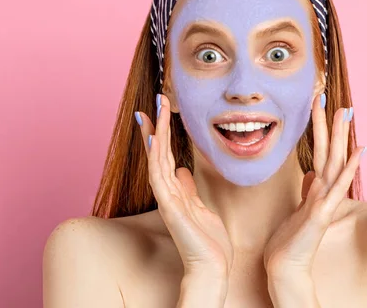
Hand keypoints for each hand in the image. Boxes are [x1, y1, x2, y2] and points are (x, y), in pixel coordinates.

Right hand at [135, 94, 233, 277]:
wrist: (211, 267)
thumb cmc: (208, 241)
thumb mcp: (201, 207)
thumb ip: (188, 188)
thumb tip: (182, 170)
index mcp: (176, 190)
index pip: (166, 155)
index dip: (163, 132)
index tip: (161, 111)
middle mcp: (167, 192)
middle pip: (158, 153)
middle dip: (157, 125)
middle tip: (157, 100)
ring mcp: (167, 199)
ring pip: (156, 160)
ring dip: (155, 134)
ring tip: (155, 110)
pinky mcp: (170, 208)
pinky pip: (160, 178)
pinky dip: (156, 158)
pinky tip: (155, 139)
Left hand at [263, 94, 365, 279]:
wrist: (285, 265)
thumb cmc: (290, 240)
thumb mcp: (297, 208)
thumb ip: (307, 190)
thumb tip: (311, 174)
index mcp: (316, 188)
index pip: (320, 153)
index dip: (321, 130)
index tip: (321, 106)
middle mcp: (324, 191)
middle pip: (329, 151)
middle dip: (331, 125)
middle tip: (335, 98)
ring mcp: (326, 200)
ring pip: (335, 161)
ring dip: (341, 137)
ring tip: (346, 113)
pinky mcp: (322, 212)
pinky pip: (338, 186)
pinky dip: (348, 168)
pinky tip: (358, 152)